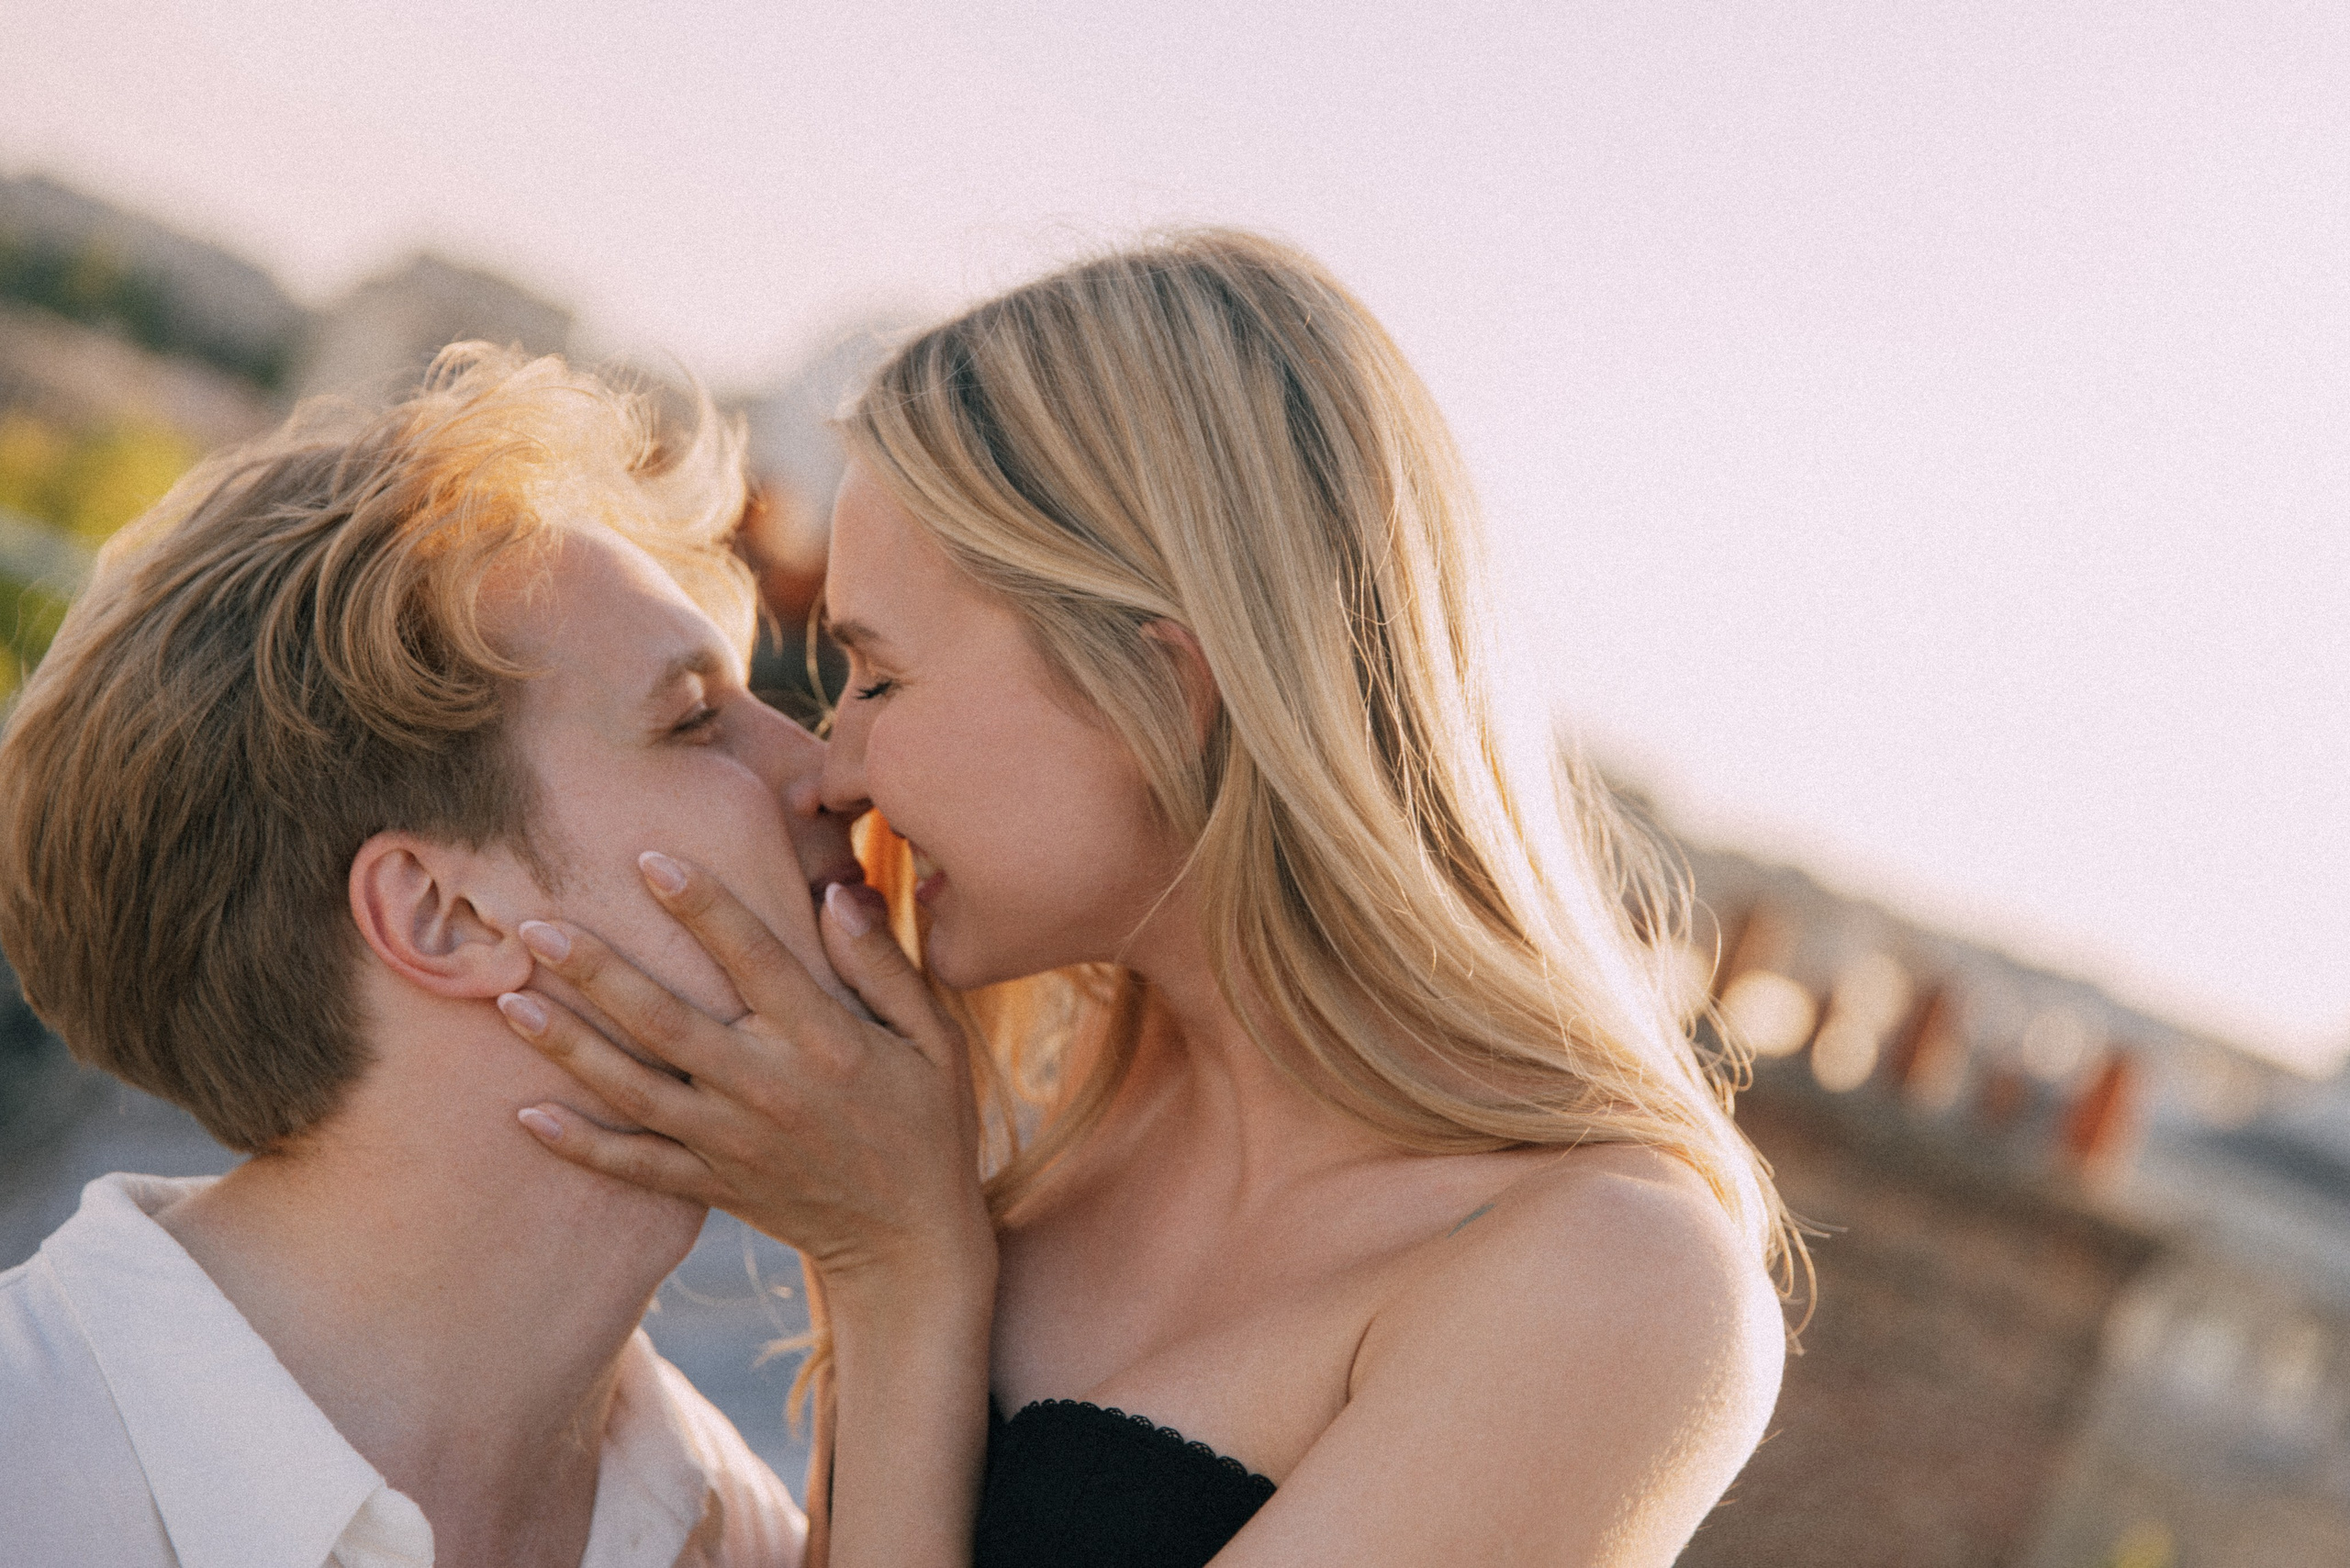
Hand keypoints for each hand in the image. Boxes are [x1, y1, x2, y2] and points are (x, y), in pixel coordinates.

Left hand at [496, 853, 993, 1296]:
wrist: (910, 1243)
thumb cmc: (929, 1123)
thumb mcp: (934, 1038)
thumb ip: (884, 965)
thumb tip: (834, 893)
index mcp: (825, 1042)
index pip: (755, 959)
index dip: (703, 907)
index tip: (650, 859)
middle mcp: (768, 1089)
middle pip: (668, 1022)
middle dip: (598, 972)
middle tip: (536, 926)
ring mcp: (732, 1143)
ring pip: (635, 1090)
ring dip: (569, 1046)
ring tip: (509, 999)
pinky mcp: (712, 1185)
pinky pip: (636, 1166)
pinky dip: (580, 1145)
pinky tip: (525, 1114)